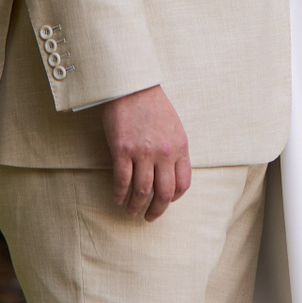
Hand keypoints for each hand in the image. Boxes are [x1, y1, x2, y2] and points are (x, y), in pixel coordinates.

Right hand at [101, 84, 190, 220]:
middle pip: (165, 193)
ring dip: (136, 206)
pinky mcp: (122, 150)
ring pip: (142, 191)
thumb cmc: (151, 103)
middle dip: (157, 210)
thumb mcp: (173, 126)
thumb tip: (169, 171)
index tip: (166, 201)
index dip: (175, 198)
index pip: (184, 183)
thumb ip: (174, 148)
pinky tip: (117, 198)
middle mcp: (164, 153)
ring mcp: (143, 152)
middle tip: (149, 217)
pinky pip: (122, 181)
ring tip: (130, 211)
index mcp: (180, 147)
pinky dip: (119, 194)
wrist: (131, 85)